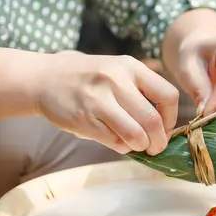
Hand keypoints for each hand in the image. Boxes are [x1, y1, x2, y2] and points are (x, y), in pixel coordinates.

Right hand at [36, 52, 178, 154]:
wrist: (44, 79)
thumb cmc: (87, 79)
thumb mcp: (116, 70)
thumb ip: (140, 91)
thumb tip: (164, 127)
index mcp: (130, 67)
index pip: (168, 96)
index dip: (171, 118)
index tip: (165, 128)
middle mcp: (116, 80)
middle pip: (152, 121)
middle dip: (159, 141)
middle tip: (155, 148)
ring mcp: (98, 100)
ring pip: (135, 135)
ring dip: (140, 147)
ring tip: (137, 146)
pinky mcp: (84, 119)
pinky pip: (114, 142)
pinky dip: (121, 147)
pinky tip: (117, 141)